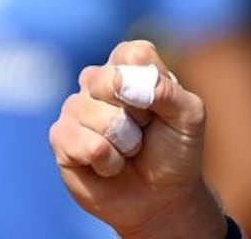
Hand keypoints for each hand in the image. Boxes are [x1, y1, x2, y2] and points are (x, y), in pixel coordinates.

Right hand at [49, 40, 227, 238]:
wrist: (161, 196)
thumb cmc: (176, 148)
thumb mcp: (189, 115)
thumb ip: (167, 90)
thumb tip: (122, 80)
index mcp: (132, 64)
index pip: (134, 54)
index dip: (151, 86)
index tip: (161, 106)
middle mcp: (100, 79)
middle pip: (110, 80)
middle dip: (138, 115)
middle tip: (145, 129)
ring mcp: (76, 107)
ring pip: (97, 115)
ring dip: (126, 142)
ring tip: (130, 149)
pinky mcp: (61, 137)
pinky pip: (85, 144)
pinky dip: (109, 161)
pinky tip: (111, 165)